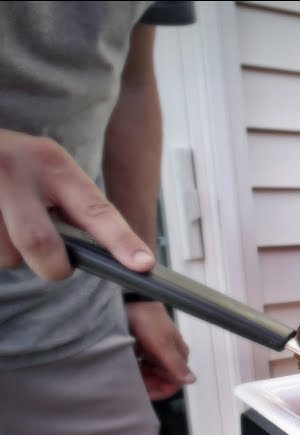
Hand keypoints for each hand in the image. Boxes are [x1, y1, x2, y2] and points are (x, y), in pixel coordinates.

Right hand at [0, 129, 154, 279]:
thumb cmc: (9, 163)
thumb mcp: (44, 168)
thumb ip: (69, 205)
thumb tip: (102, 255)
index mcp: (51, 162)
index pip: (95, 208)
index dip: (121, 240)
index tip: (143, 264)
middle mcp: (15, 170)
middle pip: (40, 245)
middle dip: (52, 266)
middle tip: (56, 264)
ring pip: (6, 256)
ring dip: (10, 255)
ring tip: (4, 225)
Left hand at [127, 300, 195, 400]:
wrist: (132, 299)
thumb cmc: (148, 320)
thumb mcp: (161, 344)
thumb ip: (175, 364)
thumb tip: (191, 380)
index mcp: (179, 355)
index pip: (175, 382)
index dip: (161, 390)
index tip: (145, 394)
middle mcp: (170, 355)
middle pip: (162, 380)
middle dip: (148, 385)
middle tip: (132, 384)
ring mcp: (156, 351)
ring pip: (151, 373)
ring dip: (140, 377)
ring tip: (127, 375)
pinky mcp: (144, 347)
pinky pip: (141, 365)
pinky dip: (135, 368)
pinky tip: (125, 366)